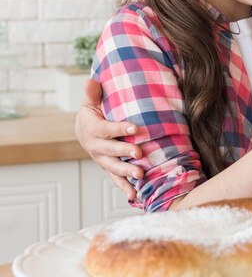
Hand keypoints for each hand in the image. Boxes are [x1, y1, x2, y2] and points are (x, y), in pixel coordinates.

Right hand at [75, 79, 143, 199]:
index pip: (105, 129)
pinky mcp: (107, 166)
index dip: (119, 129)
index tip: (135, 128)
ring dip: (126, 172)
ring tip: (140, 175)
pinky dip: (124, 187)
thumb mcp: (92, 100)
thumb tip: (90, 81)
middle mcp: (94, 146)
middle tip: (139, 153)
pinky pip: (115, 178)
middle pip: (108, 150)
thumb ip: (93, 93)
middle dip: (123, 152)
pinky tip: (134, 195)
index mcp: (90, 128)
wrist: (85, 126)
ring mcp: (101, 158)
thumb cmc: (94, 110)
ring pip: (112, 167)